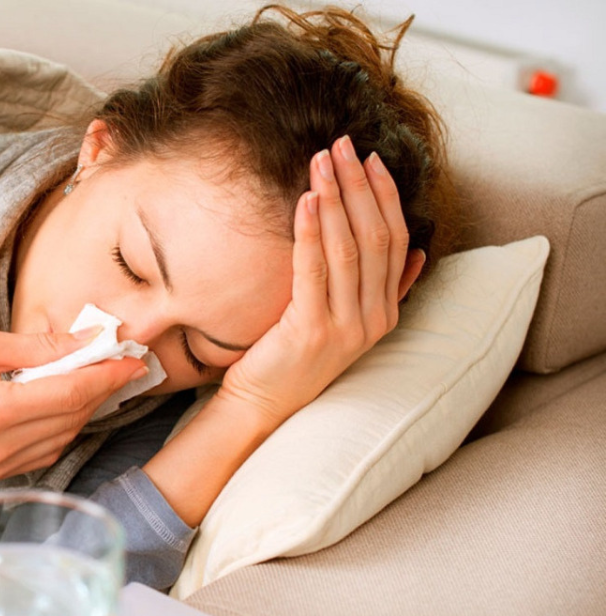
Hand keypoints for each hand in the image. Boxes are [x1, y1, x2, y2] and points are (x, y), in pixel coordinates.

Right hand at [0, 329, 147, 484]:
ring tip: (91, 378)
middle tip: (118, 362)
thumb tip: (88, 342)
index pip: (69, 395)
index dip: (106, 376)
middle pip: (70, 419)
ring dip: (81, 410)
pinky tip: (61, 403)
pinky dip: (59, 428)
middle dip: (99, 390)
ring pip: (60, 440)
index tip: (132, 358)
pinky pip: (40, 454)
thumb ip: (39, 348)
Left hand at [217, 135, 425, 425]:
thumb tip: (418, 254)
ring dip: (334, 199)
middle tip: (342, 144)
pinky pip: (314, 271)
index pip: (395, 240)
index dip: (385, 196)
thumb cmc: (295, 356)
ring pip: (348, 249)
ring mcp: (346, 327)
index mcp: (385, 311)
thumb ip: (384, 290)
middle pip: (375, 237)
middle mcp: (373, 318)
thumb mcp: (346, 321)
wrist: (264, 404)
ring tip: (321, 161)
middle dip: (359, 185)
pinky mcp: (312, 331)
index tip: (370, 158)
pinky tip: (304, 200)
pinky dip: (310, 232)